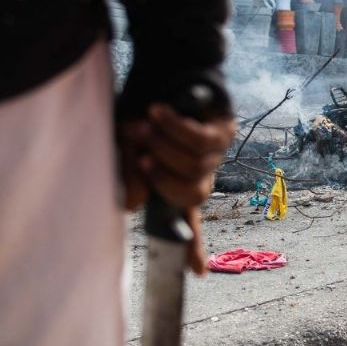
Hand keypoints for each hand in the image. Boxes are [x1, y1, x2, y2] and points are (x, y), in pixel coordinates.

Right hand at [119, 103, 235, 274]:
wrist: (161, 73)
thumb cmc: (139, 115)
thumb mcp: (123, 148)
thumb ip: (127, 177)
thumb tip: (134, 205)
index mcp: (178, 185)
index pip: (189, 221)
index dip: (193, 247)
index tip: (197, 272)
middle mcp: (201, 174)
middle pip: (193, 195)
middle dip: (163, 177)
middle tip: (140, 155)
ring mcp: (216, 154)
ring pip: (195, 165)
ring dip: (163, 146)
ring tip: (143, 124)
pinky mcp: (223, 129)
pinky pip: (199, 139)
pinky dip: (174, 127)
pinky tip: (157, 112)